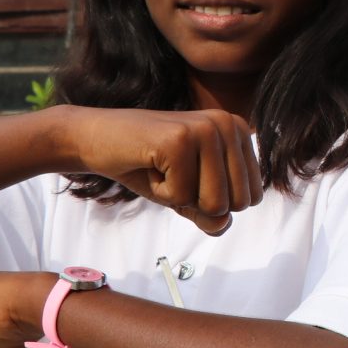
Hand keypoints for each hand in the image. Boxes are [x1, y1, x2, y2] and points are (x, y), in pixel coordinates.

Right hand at [64, 108, 262, 235]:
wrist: (96, 139)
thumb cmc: (148, 167)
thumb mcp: (189, 197)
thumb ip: (214, 216)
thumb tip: (223, 222)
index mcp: (240, 132)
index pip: (250, 198)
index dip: (212, 201)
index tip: (187, 176)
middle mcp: (229, 125)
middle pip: (235, 204)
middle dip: (197, 202)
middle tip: (172, 174)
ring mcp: (205, 129)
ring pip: (213, 203)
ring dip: (178, 198)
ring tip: (162, 169)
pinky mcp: (179, 139)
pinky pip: (182, 197)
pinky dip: (160, 192)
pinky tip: (149, 164)